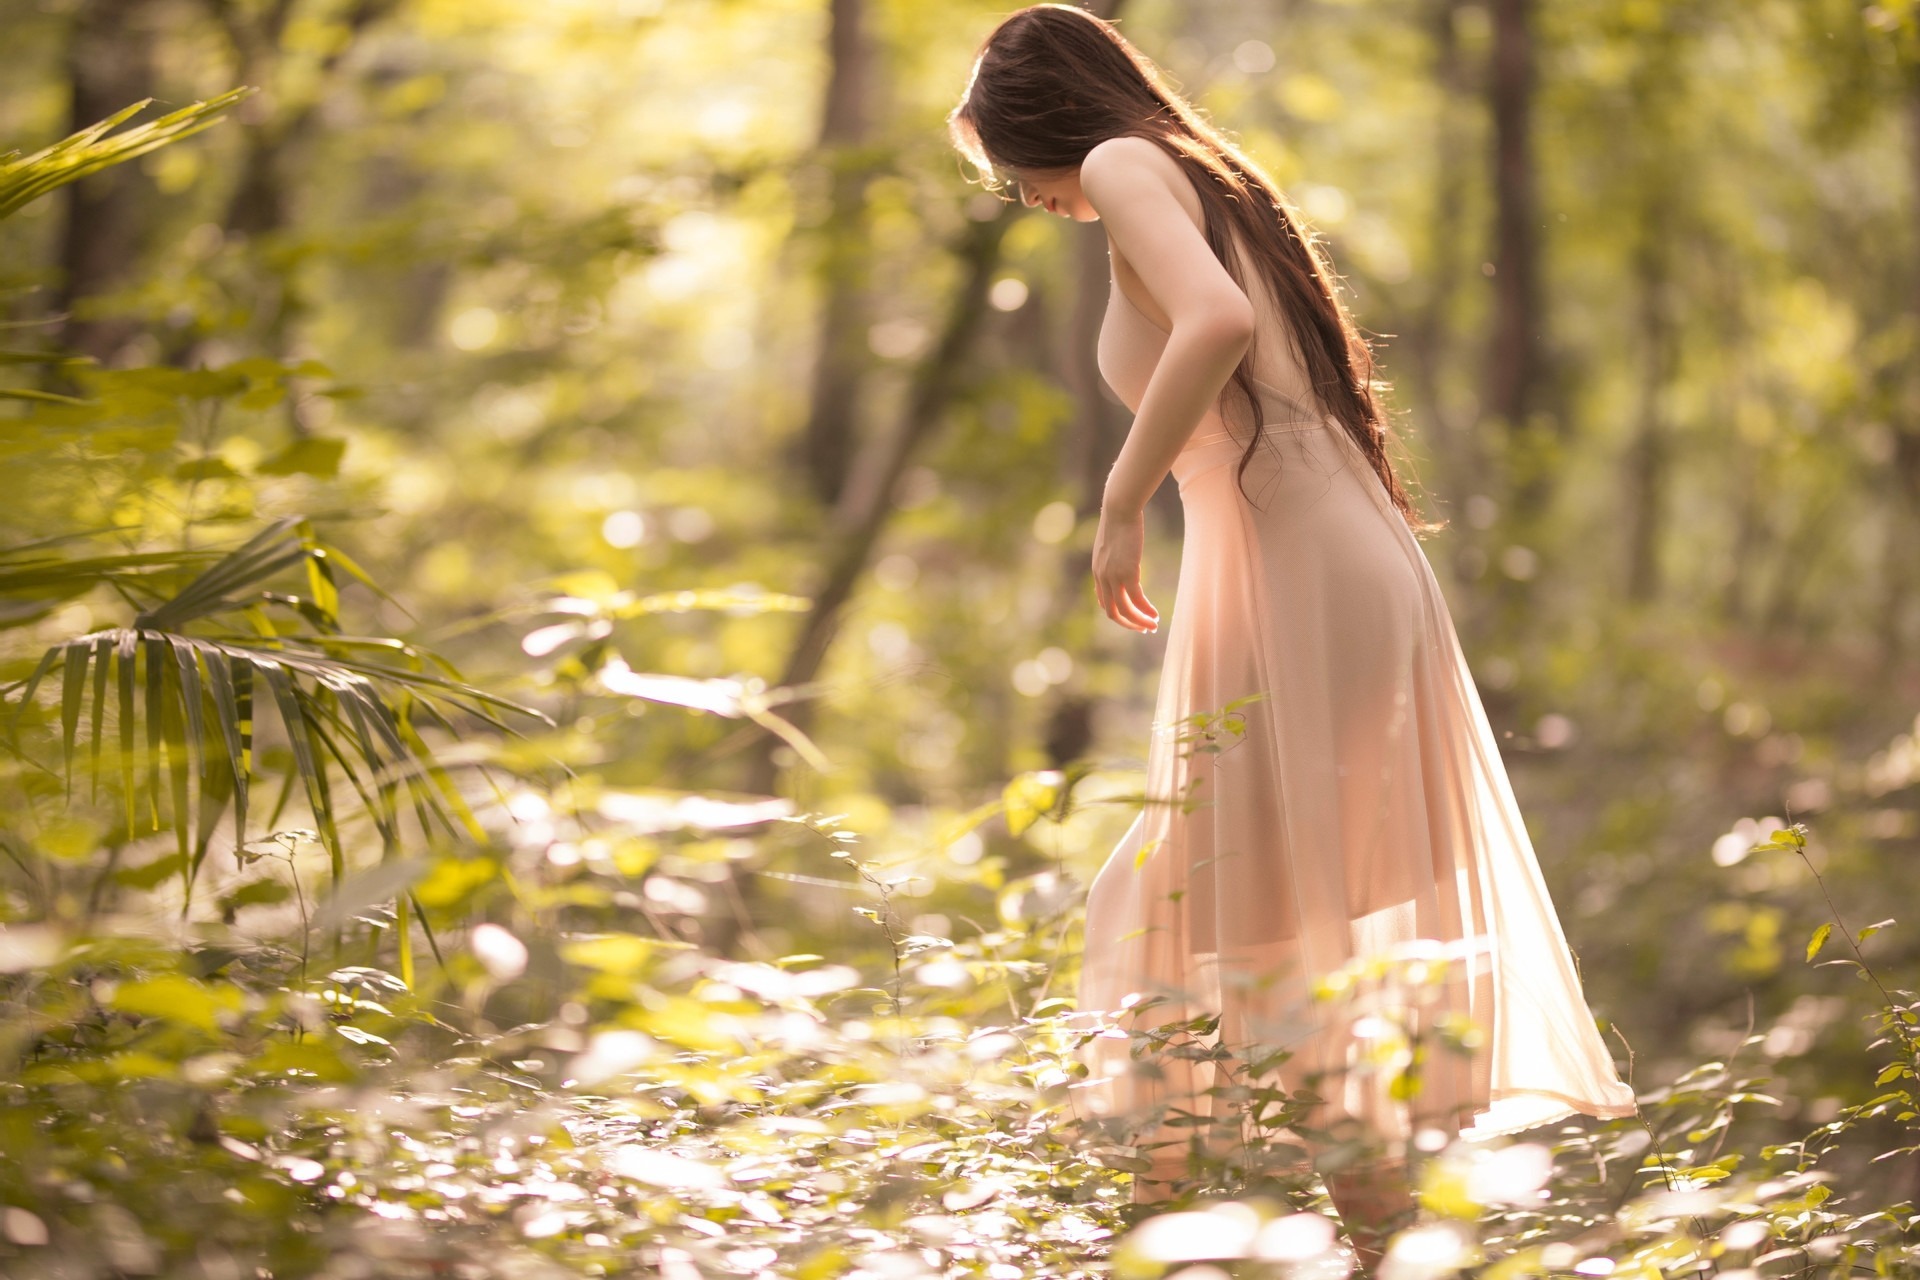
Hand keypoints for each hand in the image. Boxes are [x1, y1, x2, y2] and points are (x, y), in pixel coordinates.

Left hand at [1092, 506, 1159, 632]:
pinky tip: (1155, 614)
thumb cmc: (1119, 520)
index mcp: (1098, 572)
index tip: (1132, 617)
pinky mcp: (1127, 572)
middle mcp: (1102, 577)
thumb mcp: (1113, 542)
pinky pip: (1137, 600)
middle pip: (1112, 612)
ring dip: (1139, 622)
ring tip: (1153, 626)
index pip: (1104, 601)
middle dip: (1128, 623)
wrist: (1120, 508)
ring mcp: (1113, 576)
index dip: (1118, 613)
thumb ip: (1115, 554)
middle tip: (1143, 628)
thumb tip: (1124, 554)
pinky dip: (1146, 611)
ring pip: (1125, 610)